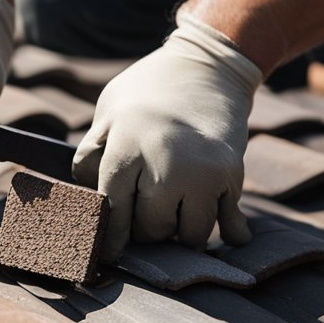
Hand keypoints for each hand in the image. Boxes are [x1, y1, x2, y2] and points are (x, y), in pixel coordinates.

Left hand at [72, 14, 263, 260]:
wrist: (209, 66)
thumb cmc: (147, 93)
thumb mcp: (107, 114)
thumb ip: (92, 157)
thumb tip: (91, 206)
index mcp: (127, 146)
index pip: (114, 210)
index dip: (112, 237)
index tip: (108, 256)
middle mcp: (166, 162)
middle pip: (152, 229)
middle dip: (147, 227)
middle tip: (148, 211)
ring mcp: (203, 171)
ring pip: (190, 236)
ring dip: (183, 231)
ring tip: (178, 212)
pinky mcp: (232, 174)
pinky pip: (229, 224)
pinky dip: (228, 232)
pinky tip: (227, 231)